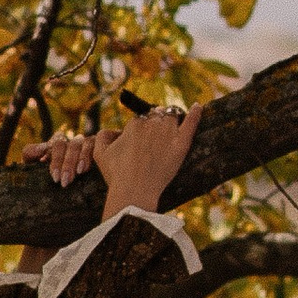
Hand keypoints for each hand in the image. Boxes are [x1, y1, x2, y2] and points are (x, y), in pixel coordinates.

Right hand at [85, 102, 198, 221]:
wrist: (134, 191)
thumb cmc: (117, 174)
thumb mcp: (99, 153)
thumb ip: (102, 136)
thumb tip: (113, 130)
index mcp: (134, 124)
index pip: (142, 117)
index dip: (143, 125)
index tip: (143, 136)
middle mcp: (152, 124)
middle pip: (158, 114)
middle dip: (157, 120)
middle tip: (156, 135)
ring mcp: (168, 133)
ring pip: (173, 116)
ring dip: (172, 117)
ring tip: (171, 126)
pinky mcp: (181, 144)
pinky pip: (190, 123)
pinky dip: (195, 113)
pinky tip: (197, 106)